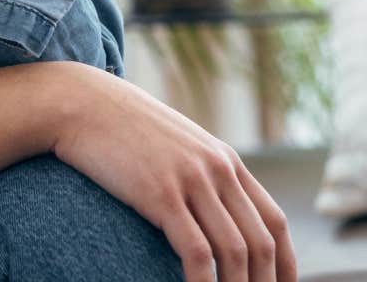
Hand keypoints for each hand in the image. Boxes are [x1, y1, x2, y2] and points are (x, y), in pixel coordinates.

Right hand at [48, 65, 294, 281]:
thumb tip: (211, 211)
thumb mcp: (174, 146)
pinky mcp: (161, 194)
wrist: (81, 103)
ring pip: (235, 251)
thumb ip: (199, 173)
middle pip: (261, 242)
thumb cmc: (121, 129)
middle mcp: (218, 169)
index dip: (285, 263)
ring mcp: (191, 180)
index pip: (274, 221)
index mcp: (226, 160)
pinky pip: (196, 251)